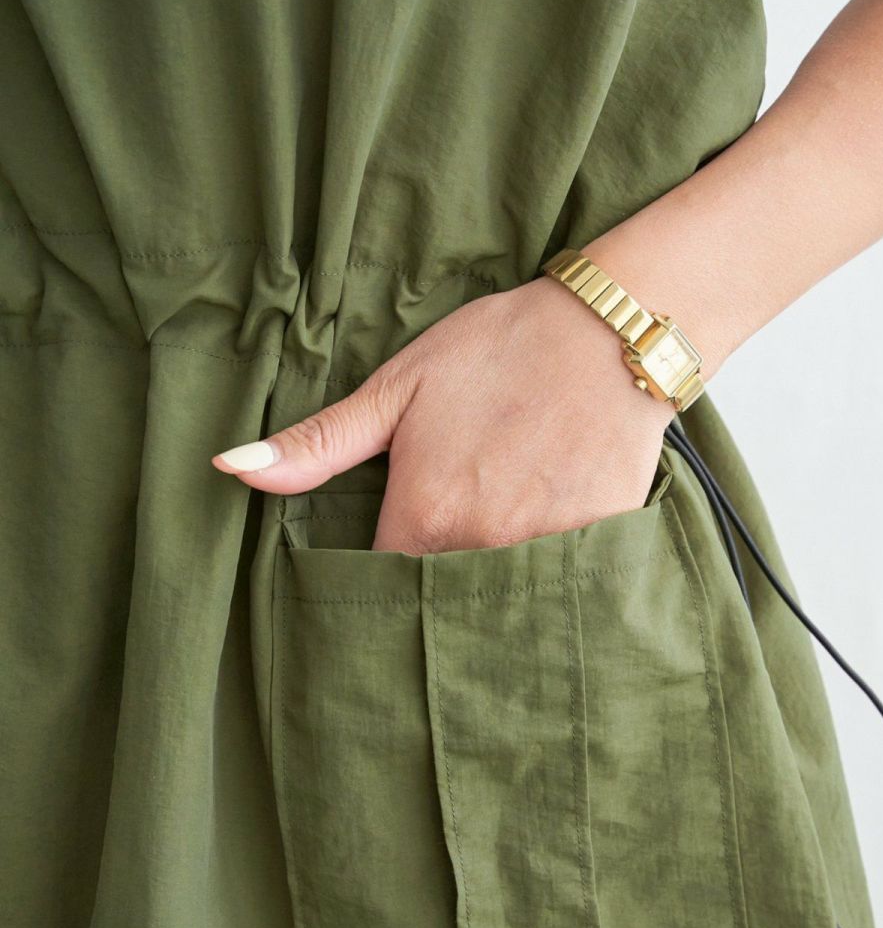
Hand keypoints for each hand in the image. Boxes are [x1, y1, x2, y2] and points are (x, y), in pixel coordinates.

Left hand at [211, 275, 676, 551]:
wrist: (607, 332)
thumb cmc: (497, 350)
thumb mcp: (397, 388)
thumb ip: (318, 445)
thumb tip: (229, 467)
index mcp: (424, 516)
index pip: (382, 582)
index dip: (380, 573)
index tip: (391, 549)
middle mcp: (481, 547)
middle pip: (444, 595)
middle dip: (439, 579)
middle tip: (459, 526)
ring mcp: (546, 553)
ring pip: (504, 593)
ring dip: (497, 573)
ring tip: (508, 520)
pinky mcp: (600, 547)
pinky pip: (566, 580)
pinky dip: (555, 564)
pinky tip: (557, 518)